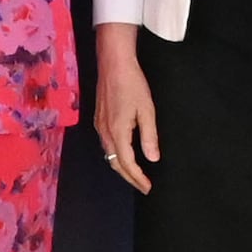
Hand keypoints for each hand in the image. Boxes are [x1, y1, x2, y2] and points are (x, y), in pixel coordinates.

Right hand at [94, 24, 159, 190]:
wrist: (113, 64)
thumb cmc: (132, 84)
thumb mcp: (146, 110)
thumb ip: (149, 136)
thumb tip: (152, 159)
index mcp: (118, 131)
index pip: (126, 163)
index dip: (137, 177)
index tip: (148, 187)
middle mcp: (105, 132)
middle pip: (114, 163)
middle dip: (129, 177)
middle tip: (143, 186)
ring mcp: (100, 125)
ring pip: (108, 154)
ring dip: (121, 167)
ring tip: (135, 174)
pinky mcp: (99, 119)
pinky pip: (106, 145)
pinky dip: (115, 155)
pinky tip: (123, 154)